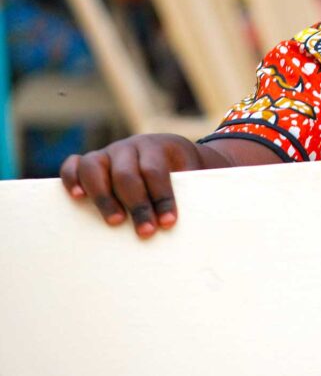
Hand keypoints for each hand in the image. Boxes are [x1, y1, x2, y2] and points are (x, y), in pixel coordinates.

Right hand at [60, 134, 203, 237]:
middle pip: (126, 174)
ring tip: (116, 221)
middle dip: (137, 205)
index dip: (161, 197)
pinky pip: (74, 164)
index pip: (155, 171)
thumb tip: (183, 223)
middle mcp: (130, 146)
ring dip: (104, 197)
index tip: (168, 223)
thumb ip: (188, 191)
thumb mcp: (191, 175)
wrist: (174, 152)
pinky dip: (72, 178)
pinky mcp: (92, 161)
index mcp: (158, 146)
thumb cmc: (184, 170)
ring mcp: (109, 152)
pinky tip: (78, 198)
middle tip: (146, 231)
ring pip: (95, 166)